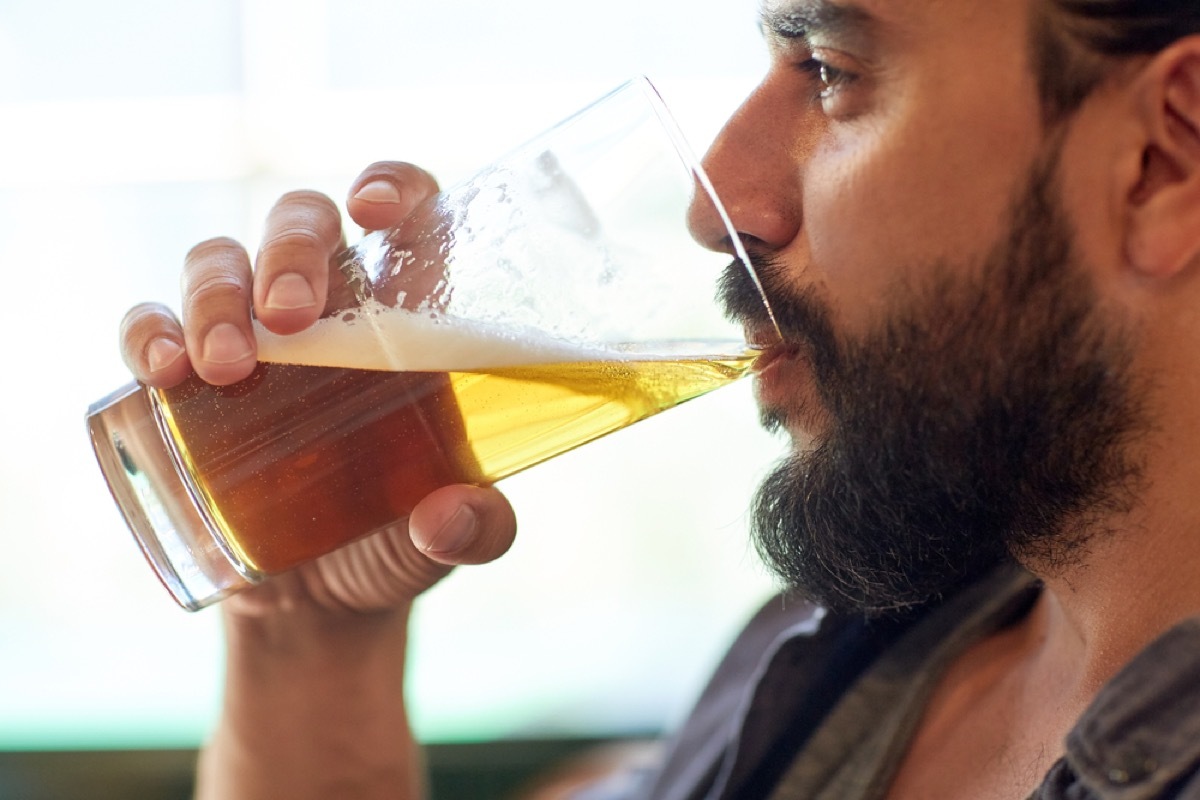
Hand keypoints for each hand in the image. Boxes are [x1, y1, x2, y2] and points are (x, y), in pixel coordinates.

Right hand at [118, 162, 517, 616]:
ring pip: (220, 258)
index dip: (391, 186)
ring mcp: (254, 335)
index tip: (373, 211)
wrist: (325, 601)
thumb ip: (478, 527)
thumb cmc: (400, 537)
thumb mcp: (456, 536)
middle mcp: (330, 307)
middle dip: (291, 250)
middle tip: (291, 315)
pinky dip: (146, 331)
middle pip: (302, 221)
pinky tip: (160, 368)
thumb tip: (450, 517)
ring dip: (216, 295)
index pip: (406, 214)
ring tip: (226, 366)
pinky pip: (150, 322)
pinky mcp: (190, 379)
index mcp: (408, 318)